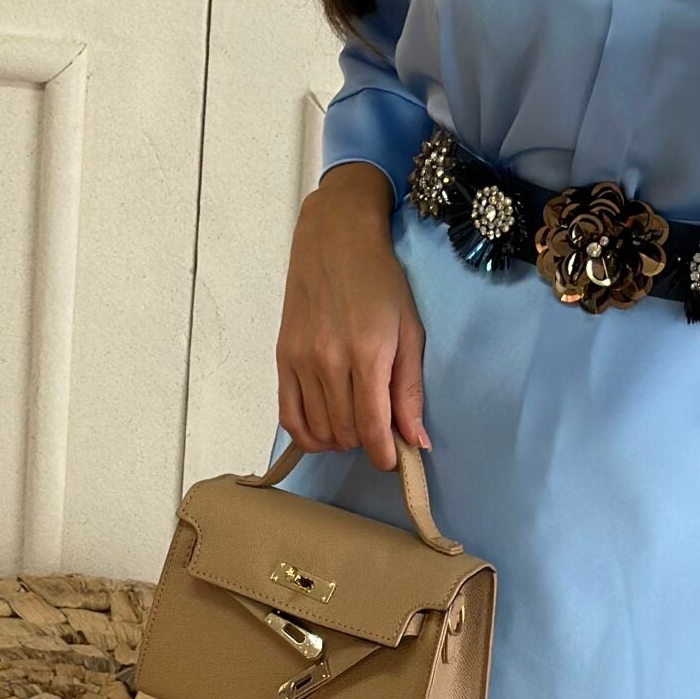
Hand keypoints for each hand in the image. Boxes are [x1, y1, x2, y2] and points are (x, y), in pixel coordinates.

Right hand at [277, 162, 428, 470]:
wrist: (334, 240)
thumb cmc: (380, 281)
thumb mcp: (410, 331)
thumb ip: (410, 390)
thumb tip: (416, 441)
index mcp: (367, 355)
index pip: (372, 429)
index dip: (385, 455)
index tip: (394, 458)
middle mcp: (329, 363)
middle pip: (345, 434)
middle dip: (366, 442)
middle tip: (379, 426)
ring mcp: (301, 362)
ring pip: (318, 431)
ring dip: (339, 439)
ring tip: (354, 422)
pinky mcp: (283, 359)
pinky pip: (288, 417)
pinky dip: (306, 434)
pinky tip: (324, 430)